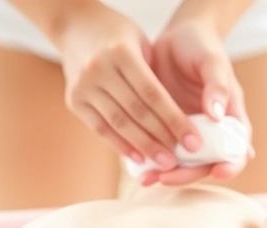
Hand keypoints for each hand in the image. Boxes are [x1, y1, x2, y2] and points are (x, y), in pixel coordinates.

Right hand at [54, 3, 200, 169]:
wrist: (75, 26)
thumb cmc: (118, 37)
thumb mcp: (141, 44)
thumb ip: (155, 78)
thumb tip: (177, 121)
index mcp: (121, 52)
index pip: (153, 94)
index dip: (174, 120)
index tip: (193, 140)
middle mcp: (98, 69)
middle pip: (136, 111)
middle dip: (161, 138)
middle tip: (182, 158)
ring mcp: (83, 86)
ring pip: (118, 123)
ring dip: (143, 146)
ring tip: (163, 163)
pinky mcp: (73, 100)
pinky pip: (100, 128)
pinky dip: (120, 145)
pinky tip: (138, 158)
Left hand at [143, 19, 253, 186]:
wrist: (175, 37)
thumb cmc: (202, 46)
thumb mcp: (213, 62)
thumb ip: (217, 87)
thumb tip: (218, 114)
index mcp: (229, 119)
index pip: (237, 151)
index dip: (230, 165)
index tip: (218, 171)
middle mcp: (210, 131)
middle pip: (204, 165)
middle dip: (187, 175)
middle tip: (167, 177)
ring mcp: (187, 133)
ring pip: (180, 163)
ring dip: (165, 174)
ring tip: (147, 179)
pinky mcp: (164, 129)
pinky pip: (159, 150)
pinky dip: (148, 160)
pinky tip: (134, 166)